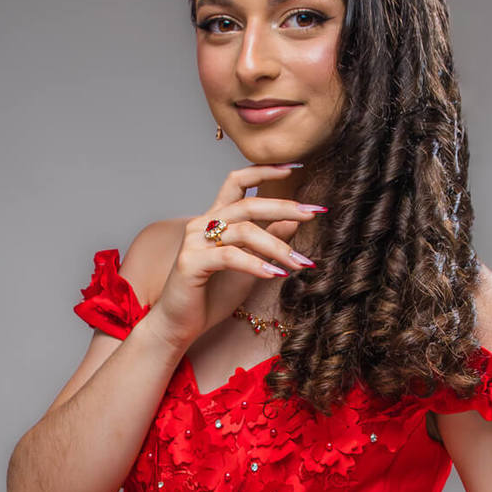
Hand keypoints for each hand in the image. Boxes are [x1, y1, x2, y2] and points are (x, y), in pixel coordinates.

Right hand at [147, 162, 325, 351]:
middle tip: (312, 213)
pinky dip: (256, 264)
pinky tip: (275, 274)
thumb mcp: (249, 264)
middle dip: (284, 207)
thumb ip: (267, 240)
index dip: (265, 170)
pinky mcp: (191, 262)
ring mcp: (195, 241)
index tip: (295, 167)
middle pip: (248, 204)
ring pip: (244, 231)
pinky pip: (230, 256)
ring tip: (301, 263)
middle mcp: (202, 223)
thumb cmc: (212, 296)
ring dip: (278, 247)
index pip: (238, 181)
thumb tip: (293, 221)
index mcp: (215, 218)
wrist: (179, 325)